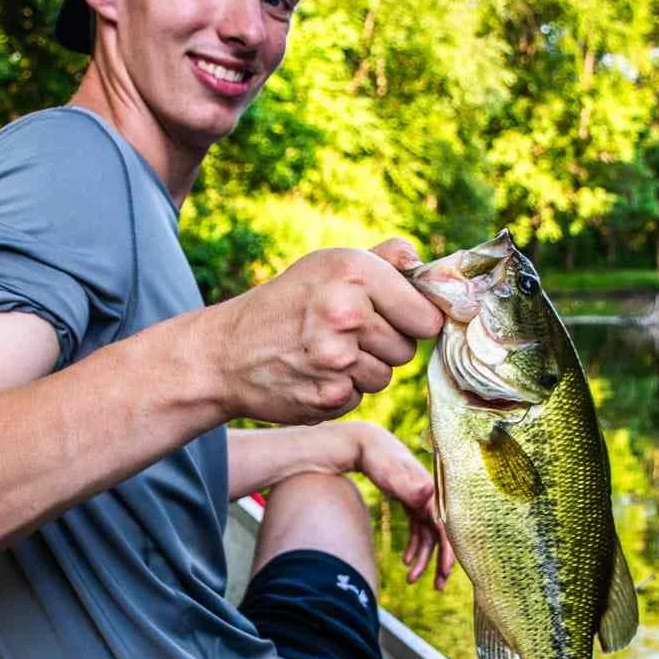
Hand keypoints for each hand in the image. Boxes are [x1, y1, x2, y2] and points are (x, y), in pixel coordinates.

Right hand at [209, 238, 443, 425]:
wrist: (226, 354)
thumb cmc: (285, 305)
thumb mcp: (328, 265)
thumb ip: (385, 261)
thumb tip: (432, 268)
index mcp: (353, 270)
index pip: (426, 314)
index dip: (414, 320)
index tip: (395, 319)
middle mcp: (347, 311)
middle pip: (407, 348)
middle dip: (384, 345)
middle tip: (343, 335)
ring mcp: (338, 357)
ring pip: (386, 376)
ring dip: (363, 370)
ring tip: (325, 354)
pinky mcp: (330, 396)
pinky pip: (361, 397)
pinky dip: (342, 390)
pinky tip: (313, 375)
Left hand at [353, 423, 454, 590]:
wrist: (364, 444)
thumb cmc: (378, 457)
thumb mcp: (392, 472)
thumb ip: (410, 485)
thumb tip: (428, 494)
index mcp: (433, 493)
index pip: (446, 528)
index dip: (448, 552)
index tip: (445, 573)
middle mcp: (432, 498)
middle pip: (442, 536)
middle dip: (441, 563)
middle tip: (438, 587)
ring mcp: (423, 501)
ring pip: (429, 537)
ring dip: (422, 560)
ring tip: (411, 580)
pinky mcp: (412, 503)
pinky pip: (419, 531)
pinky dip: (414, 547)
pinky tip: (404, 562)